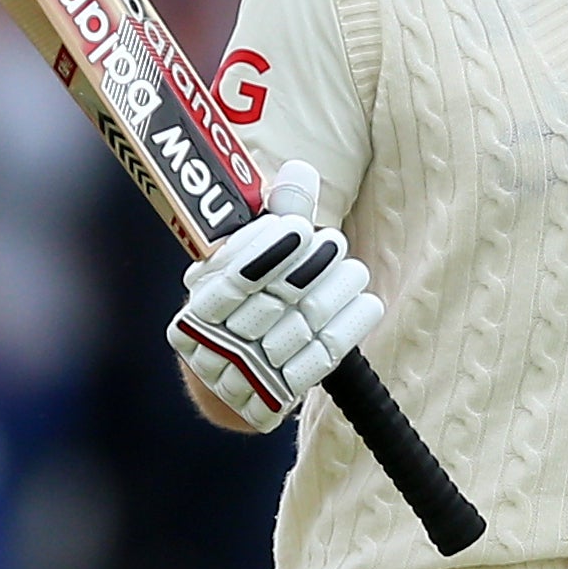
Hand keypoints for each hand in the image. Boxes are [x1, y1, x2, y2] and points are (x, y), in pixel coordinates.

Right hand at [168, 162, 382, 431]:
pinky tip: (368, 303)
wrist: (234, 375)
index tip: (304, 229)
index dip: (272, 251)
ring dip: (337, 294)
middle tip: (335, 244)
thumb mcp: (250, 252)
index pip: (237, 275)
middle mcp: (213, 343)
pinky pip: (320, 361)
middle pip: (275, 300)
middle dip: (312, 267)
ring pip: (302, 328)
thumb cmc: (248, 296)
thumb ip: (276, 212)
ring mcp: (243, 376)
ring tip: (355, 272)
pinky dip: (348, 328)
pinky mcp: (272, 399)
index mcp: (199, 302)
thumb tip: (300, 169)